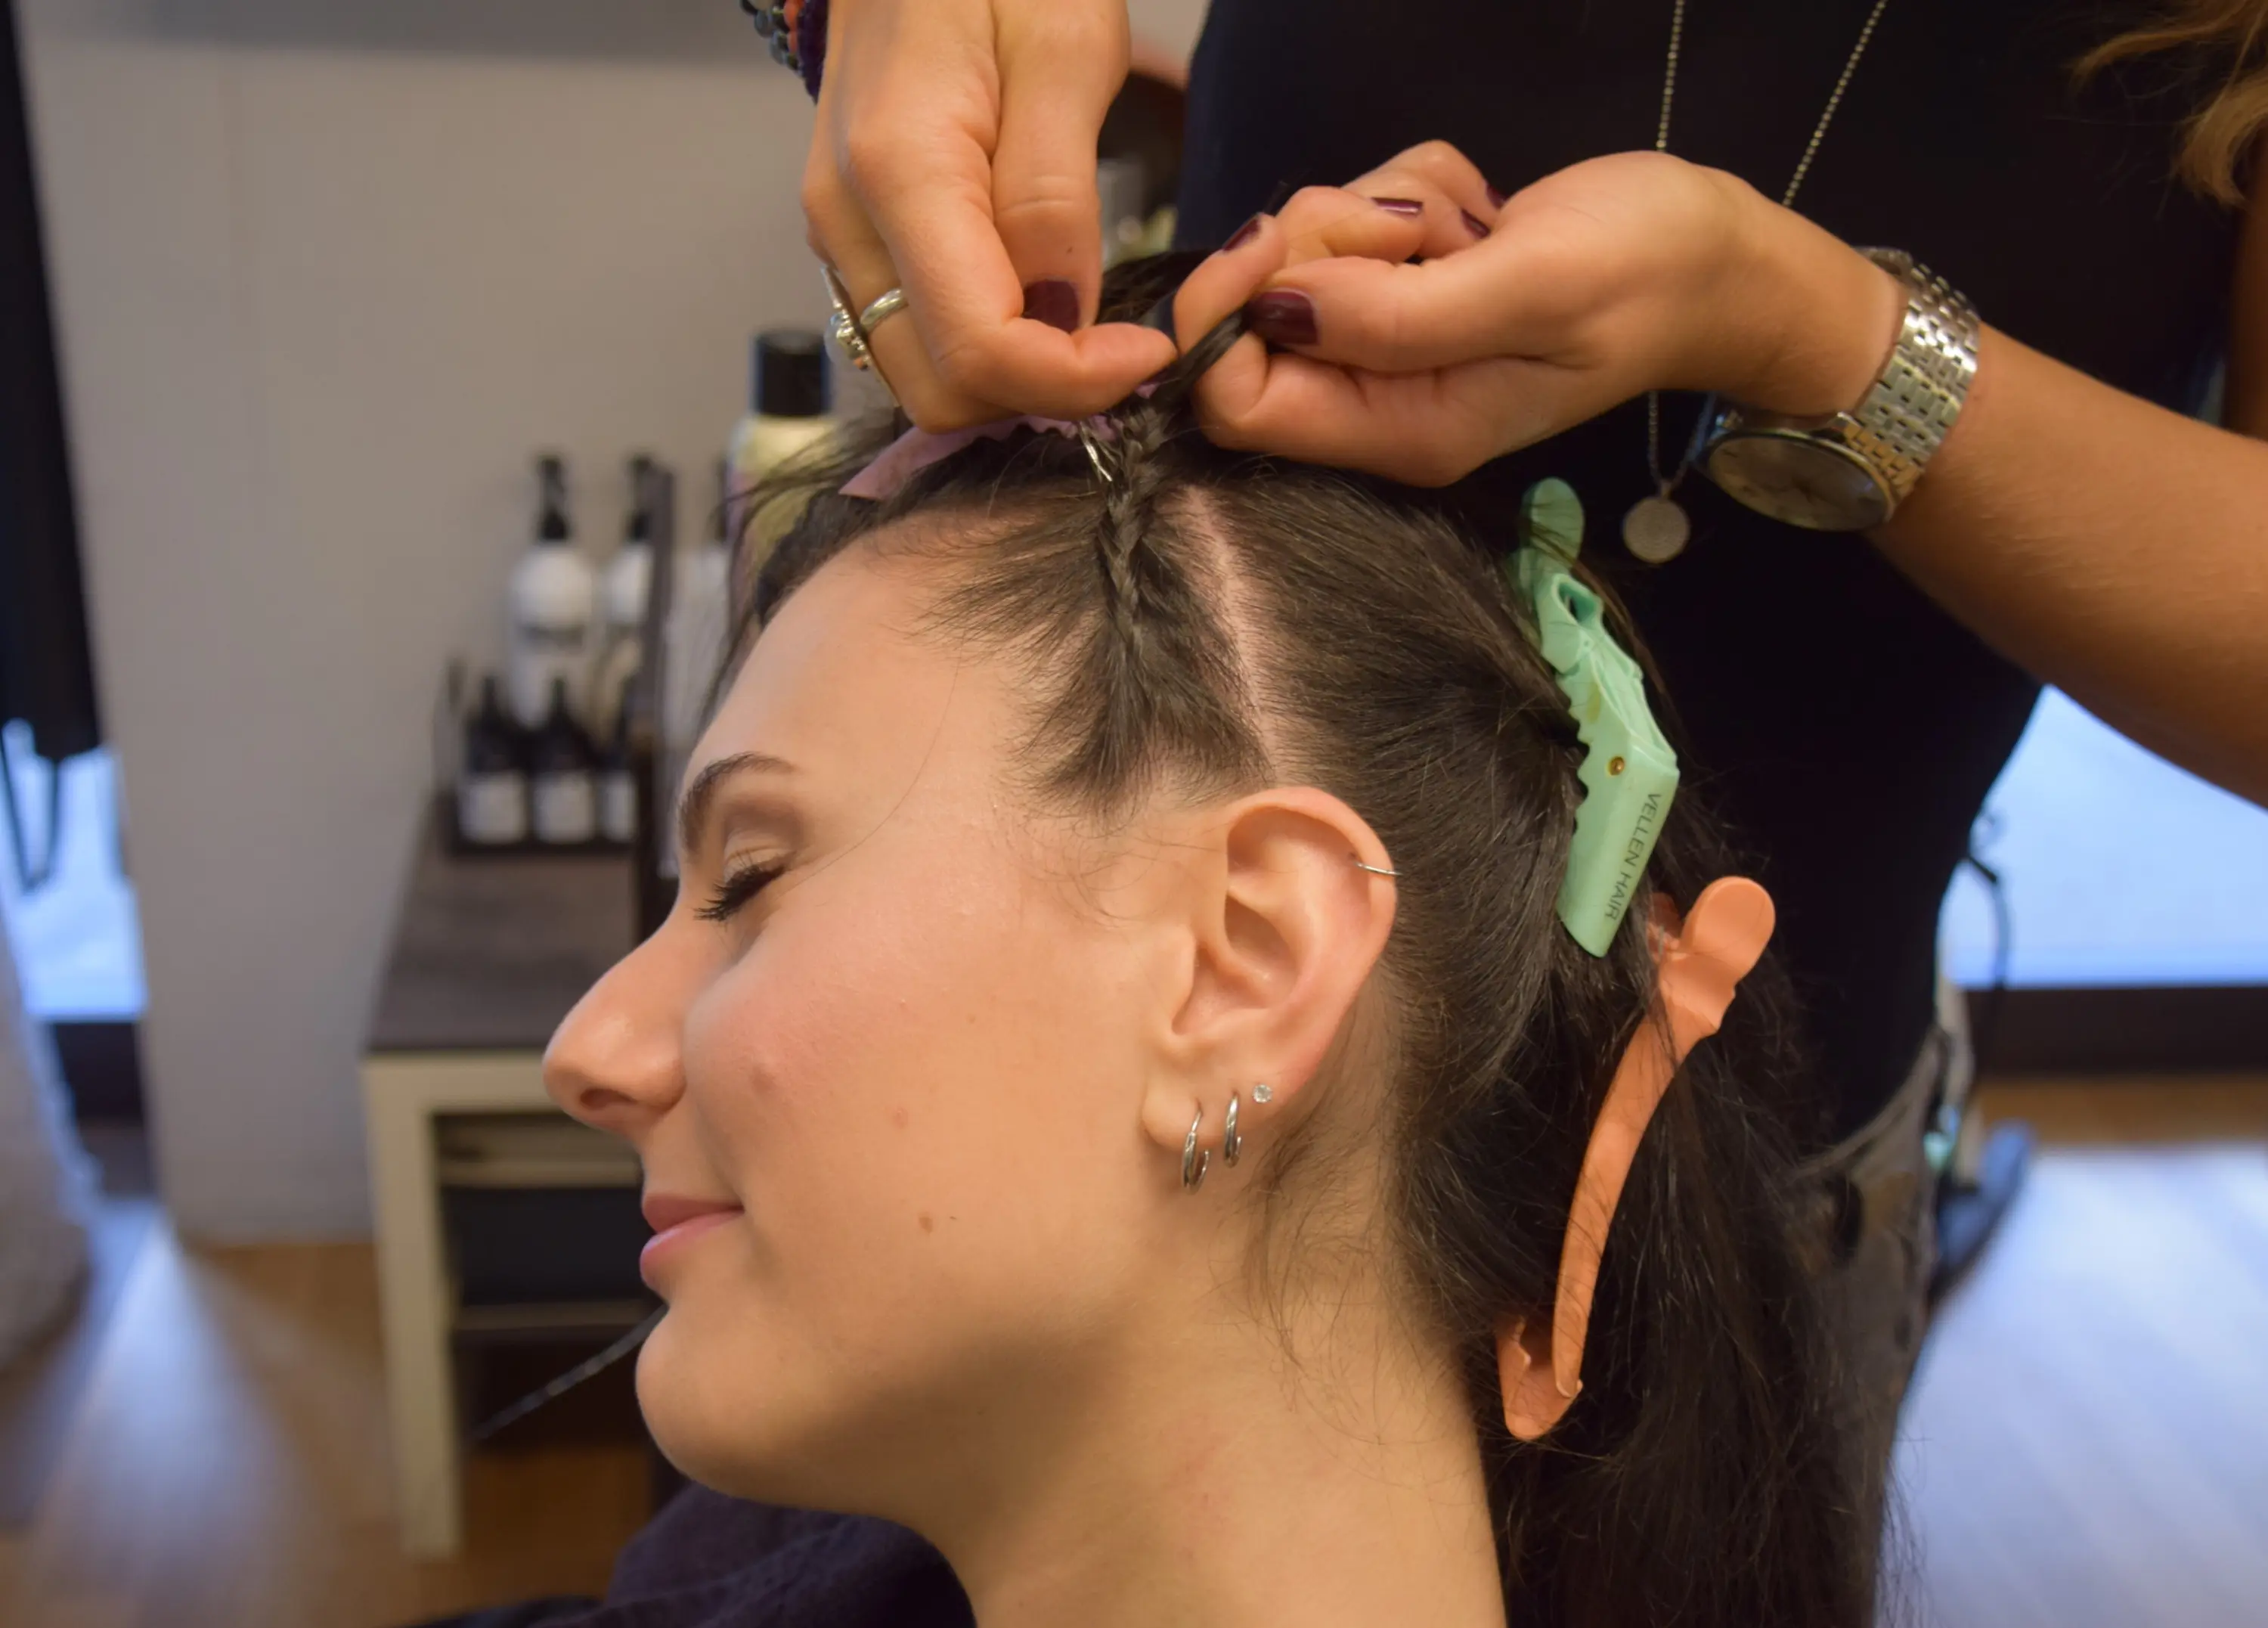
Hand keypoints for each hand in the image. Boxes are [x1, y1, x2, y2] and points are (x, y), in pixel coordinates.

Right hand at [801, 0, 1175, 427]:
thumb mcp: (1063, 51)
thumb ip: (1057, 199)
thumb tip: (1065, 317)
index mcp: (900, 173)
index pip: (980, 350)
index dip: (1075, 378)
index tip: (1153, 348)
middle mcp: (849, 223)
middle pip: (942, 391)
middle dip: (1044, 391)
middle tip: (1127, 342)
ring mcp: (843, 237)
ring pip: (926, 378)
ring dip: (1017, 377)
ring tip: (1091, 319)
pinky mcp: (857, 239)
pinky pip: (919, 335)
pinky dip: (990, 345)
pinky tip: (1043, 295)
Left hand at [1174, 142, 1901, 486]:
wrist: (1723, 258)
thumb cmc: (1647, 278)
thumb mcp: (1531, 291)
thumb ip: (1399, 316)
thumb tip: (1274, 308)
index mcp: (1401, 431)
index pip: (1234, 404)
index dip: (1229, 315)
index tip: (1280, 241)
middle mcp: (1380, 400)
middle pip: (1258, 315)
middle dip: (1322, 241)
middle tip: (1419, 232)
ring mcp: (1392, 342)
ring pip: (1306, 249)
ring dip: (1381, 207)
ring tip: (1474, 229)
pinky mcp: (1407, 283)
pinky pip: (1356, 216)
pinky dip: (1411, 189)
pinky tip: (1483, 216)